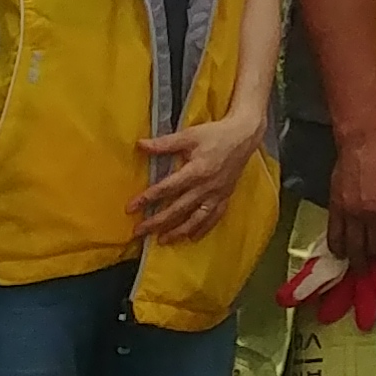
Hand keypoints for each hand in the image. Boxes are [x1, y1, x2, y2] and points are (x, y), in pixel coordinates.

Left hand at [133, 112, 264, 241]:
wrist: (245, 136)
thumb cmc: (216, 134)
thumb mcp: (189, 135)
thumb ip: (165, 143)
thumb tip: (140, 145)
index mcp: (196, 171)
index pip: (167, 189)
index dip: (147, 199)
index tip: (130, 209)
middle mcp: (207, 186)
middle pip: (179, 208)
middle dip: (157, 222)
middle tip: (139, 231)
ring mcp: (218, 194)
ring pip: (196, 218)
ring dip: (179, 231)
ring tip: (162, 240)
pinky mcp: (226, 196)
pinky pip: (214, 217)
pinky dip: (203, 229)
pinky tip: (192, 238)